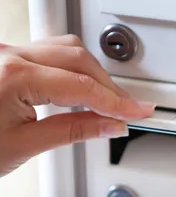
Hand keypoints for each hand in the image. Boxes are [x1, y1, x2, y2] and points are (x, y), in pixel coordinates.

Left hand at [0, 35, 154, 176]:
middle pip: (79, 59)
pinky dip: (73, 70)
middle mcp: (7, 56)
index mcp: (13, 76)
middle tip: (130, 110)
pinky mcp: (3, 60)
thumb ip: (73, 131)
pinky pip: (48, 53)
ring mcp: (4, 55)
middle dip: (109, 86)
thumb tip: (110, 125)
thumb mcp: (23, 146)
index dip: (118, 102)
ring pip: (65, 50)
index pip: (83, 86)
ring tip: (109, 102)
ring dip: (92, 74)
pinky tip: (81, 88)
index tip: (140, 111)